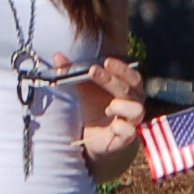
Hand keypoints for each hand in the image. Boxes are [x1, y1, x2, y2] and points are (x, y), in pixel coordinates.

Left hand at [71, 56, 146, 170]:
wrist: (92, 136)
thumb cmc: (94, 107)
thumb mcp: (84, 89)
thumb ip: (73, 73)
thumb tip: (57, 55)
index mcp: (129, 88)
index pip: (132, 75)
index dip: (122, 68)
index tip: (106, 61)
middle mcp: (134, 103)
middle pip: (128, 89)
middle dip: (111, 79)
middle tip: (93, 70)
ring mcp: (131, 121)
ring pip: (136, 110)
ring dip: (121, 106)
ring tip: (109, 107)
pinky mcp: (126, 137)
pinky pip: (129, 132)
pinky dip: (121, 127)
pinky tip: (112, 126)